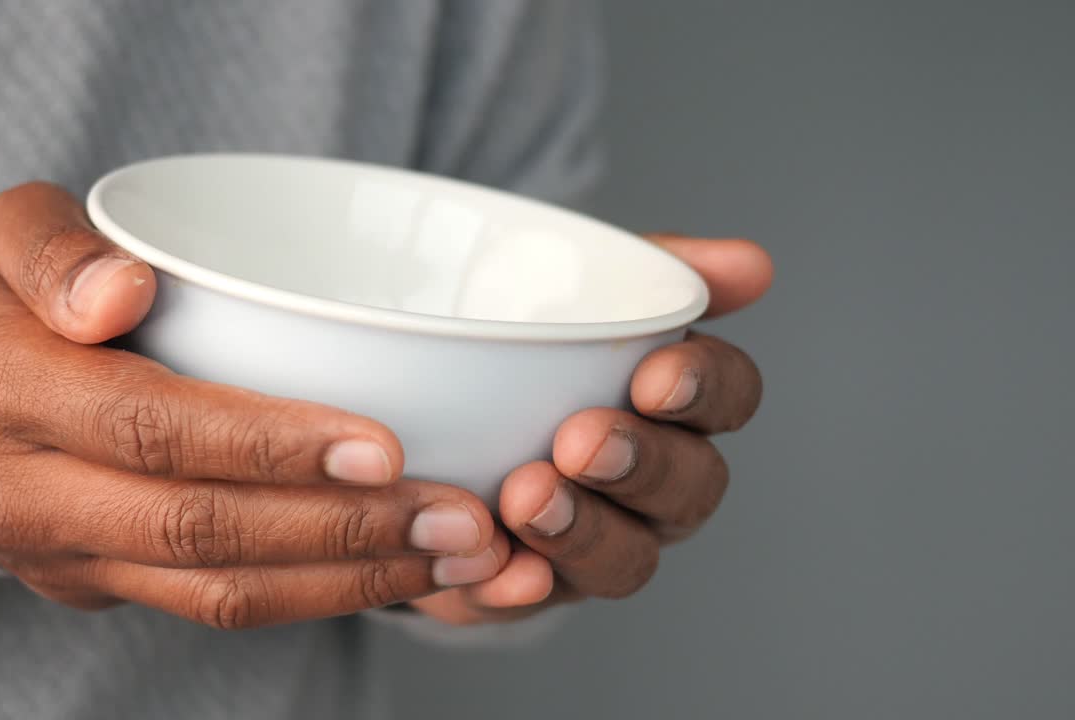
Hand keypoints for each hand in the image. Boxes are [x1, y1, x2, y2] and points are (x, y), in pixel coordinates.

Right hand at [0, 182, 507, 628]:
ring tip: (458, 560)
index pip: (151, 428)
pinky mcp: (103, 587)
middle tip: (461, 520)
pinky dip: (316, 598)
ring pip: (220, 595)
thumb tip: (125, 294)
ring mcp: (67, 559)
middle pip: (203, 531)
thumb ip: (56, 253)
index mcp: (3, 394)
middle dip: (343, 531)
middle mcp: (30, 497)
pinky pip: (215, 609)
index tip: (384, 444)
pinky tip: (398, 574)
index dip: (269, 444)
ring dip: (350, 583)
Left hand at [409, 234, 772, 623]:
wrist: (432, 422)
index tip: (655, 378)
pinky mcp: (529, 585)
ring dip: (584, 531)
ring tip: (526, 499)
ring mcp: (599, 542)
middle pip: (690, 487)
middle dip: (641, 465)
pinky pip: (534, 601)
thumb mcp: (579, 290)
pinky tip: (493, 566)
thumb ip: (658, 272)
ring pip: (627, 559)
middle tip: (579, 442)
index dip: (707, 389)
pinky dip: (516, 587)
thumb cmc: (527, 350)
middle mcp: (656, 483)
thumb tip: (754, 264)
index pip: (729, 396)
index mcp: (677, 405)